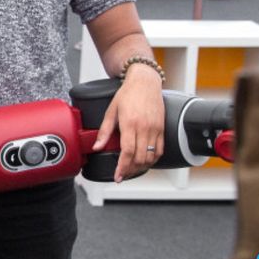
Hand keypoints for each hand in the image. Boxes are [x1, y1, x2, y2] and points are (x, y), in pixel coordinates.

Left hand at [91, 67, 164, 182]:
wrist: (145, 82)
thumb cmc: (127, 94)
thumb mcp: (111, 111)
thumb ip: (104, 131)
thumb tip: (97, 146)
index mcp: (130, 123)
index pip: (127, 152)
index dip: (122, 167)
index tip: (118, 176)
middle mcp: (144, 128)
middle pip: (140, 158)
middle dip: (130, 170)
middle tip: (123, 174)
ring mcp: (155, 128)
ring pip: (151, 156)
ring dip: (142, 167)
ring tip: (132, 169)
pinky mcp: (162, 128)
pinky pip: (160, 150)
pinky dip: (153, 159)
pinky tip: (145, 161)